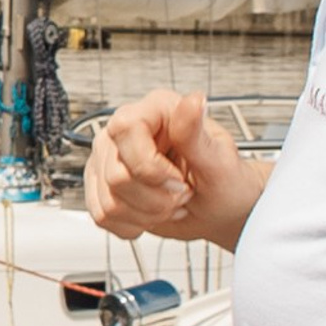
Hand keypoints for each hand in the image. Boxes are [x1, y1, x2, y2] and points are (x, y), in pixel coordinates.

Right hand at [83, 89, 252, 244]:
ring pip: (108, 201)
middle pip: (116, 174)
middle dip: (155, 198)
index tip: (178, 181)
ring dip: (147, 214)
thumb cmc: (224, 182)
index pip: (125, 129)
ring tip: (170, 203)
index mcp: (155, 111)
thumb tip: (193, 101)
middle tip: (181, 194)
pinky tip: (152, 213)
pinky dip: (133, 224)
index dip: (149, 166)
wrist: (219, 209)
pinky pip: (102, 215)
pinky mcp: (101, 186)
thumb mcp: (219, 161)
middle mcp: (126, 132)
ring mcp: (109, 159)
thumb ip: (196, 133)